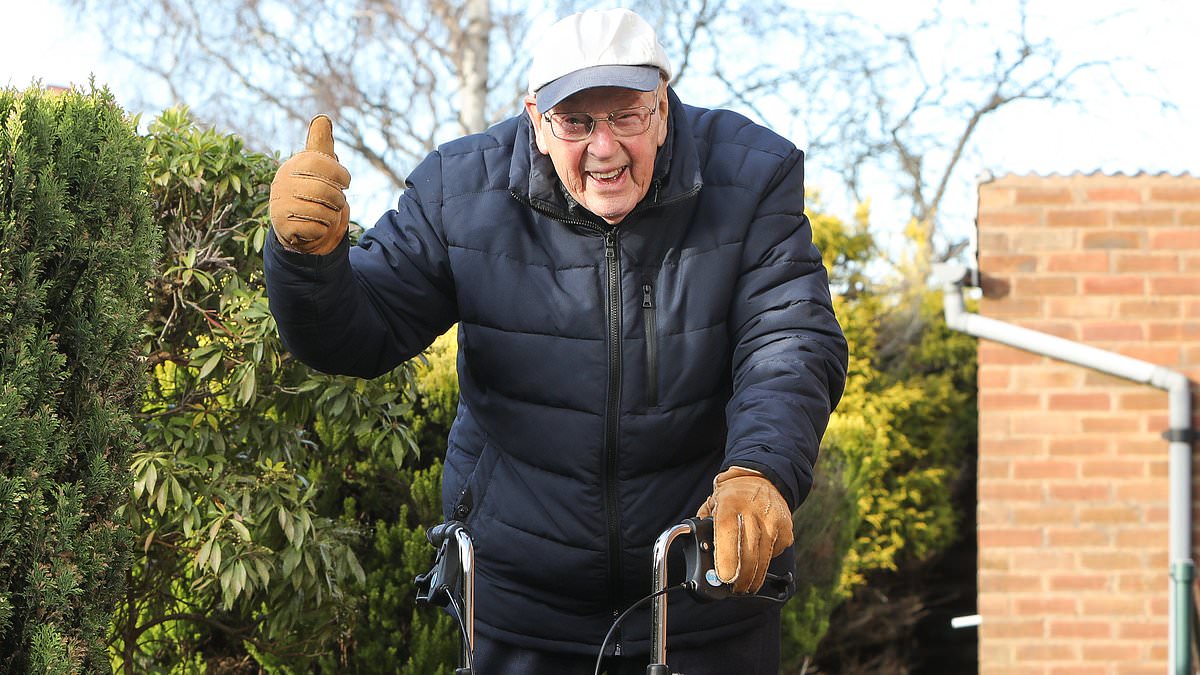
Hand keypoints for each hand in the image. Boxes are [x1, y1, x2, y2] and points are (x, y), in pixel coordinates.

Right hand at [269, 114, 351, 254]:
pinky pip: (316, 229)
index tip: (344, 182)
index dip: (342, 175)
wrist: (299, 227)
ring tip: (323, 214)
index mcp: (295, 164)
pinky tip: (312, 227)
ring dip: (330, 217)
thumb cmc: (314, 192)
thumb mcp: (319, 167)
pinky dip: (321, 231)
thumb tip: (323, 118)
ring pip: (324, 212)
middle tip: (334, 203)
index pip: (325, 163)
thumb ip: (322, 146)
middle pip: (327, 191)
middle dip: (338, 201)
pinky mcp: (282, 226)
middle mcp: (283, 181)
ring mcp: (280, 204)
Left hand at [696, 466, 793, 593]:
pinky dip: (765, 562)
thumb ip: (704, 526)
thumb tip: (700, 554)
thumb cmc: (732, 496)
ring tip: (746, 587)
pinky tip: (757, 561)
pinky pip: (774, 554)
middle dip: (741, 577)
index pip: (728, 533)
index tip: (724, 577)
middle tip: (734, 589)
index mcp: (730, 503)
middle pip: (748, 552)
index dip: (726, 558)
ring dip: (754, 578)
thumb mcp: (712, 503)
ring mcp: (773, 521)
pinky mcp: (786, 530)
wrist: (763, 479)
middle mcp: (754, 511)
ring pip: (763, 559)